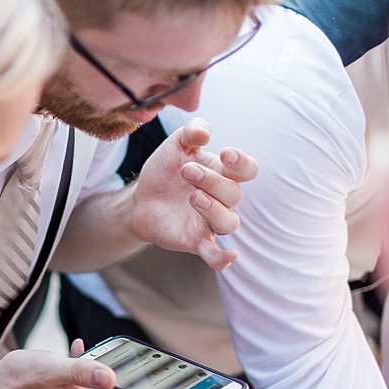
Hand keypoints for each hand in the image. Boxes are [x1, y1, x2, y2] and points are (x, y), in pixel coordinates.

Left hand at [127, 116, 256, 267]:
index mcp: (222, 173)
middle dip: (212, 181)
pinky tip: (230, 255)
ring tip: (193, 197)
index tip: (225, 153)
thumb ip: (192, 131)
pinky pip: (215, 256)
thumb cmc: (165, 169)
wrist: (141, 198)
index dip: (242, 163)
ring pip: (229, 223)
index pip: (248, 170)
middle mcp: (221, 199)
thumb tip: (206, 134)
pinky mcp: (195, 242)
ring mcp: (210, 222)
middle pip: (234, 194)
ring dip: (214, 210)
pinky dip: (223, 258)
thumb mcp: (176, 144)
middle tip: (186, 171)